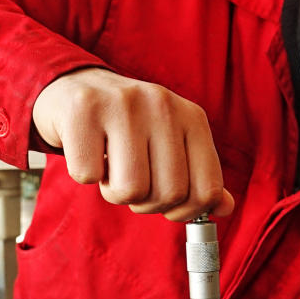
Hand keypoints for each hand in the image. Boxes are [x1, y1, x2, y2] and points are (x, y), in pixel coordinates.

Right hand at [32, 68, 234, 220]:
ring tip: (109, 166)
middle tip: (130, 182)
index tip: (168, 207)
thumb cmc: (126, 126)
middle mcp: (162, 105)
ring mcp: (122, 104)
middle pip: (168, 194)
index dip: (186, 212)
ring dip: (114, 192)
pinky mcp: (83, 110)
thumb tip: (225, 208)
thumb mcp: (169, 143)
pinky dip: (84, 175)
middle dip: (146, 203)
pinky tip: (87, 150)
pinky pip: (88, 177)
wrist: (74, 87)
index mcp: (191, 116)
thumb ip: (197, 175)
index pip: (206, 188)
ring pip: (130, 190)